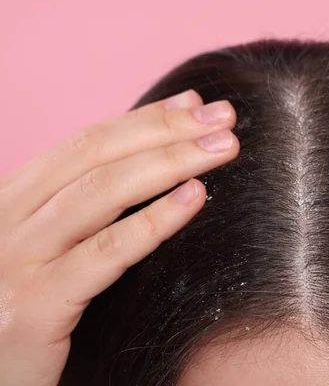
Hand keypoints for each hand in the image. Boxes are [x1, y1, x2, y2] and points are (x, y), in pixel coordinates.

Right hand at [0, 90, 238, 385]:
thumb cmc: (30, 308)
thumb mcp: (51, 247)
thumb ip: (90, 207)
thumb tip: (160, 158)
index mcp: (14, 199)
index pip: (87, 142)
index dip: (146, 119)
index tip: (198, 104)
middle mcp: (7, 220)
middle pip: (96, 156)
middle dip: (166, 131)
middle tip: (223, 117)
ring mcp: (16, 261)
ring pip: (101, 193)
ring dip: (171, 163)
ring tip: (223, 149)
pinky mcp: (33, 307)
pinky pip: (104, 253)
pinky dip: (154, 221)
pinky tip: (195, 198)